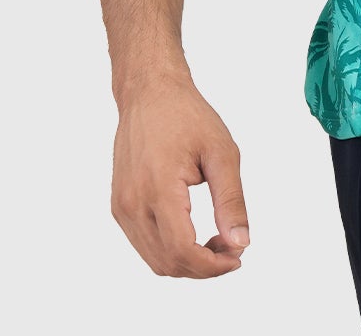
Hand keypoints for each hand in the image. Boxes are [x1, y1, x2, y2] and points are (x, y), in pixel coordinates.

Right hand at [110, 71, 250, 277]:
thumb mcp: (221, 152)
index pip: (182, 251)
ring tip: (216, 241)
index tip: (238, 256)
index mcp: (158, 189)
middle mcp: (133, 204)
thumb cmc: (186, 115)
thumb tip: (240, 242)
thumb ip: (231, 201)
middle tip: (233, 249)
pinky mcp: (120, 206)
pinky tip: (194, 232)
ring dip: (187, 262)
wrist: (149, 93)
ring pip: (154, 260)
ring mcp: (122, 207)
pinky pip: (144, 244)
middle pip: (168, 263)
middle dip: (204, 267)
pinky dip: (171, 250)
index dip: (212, 265)